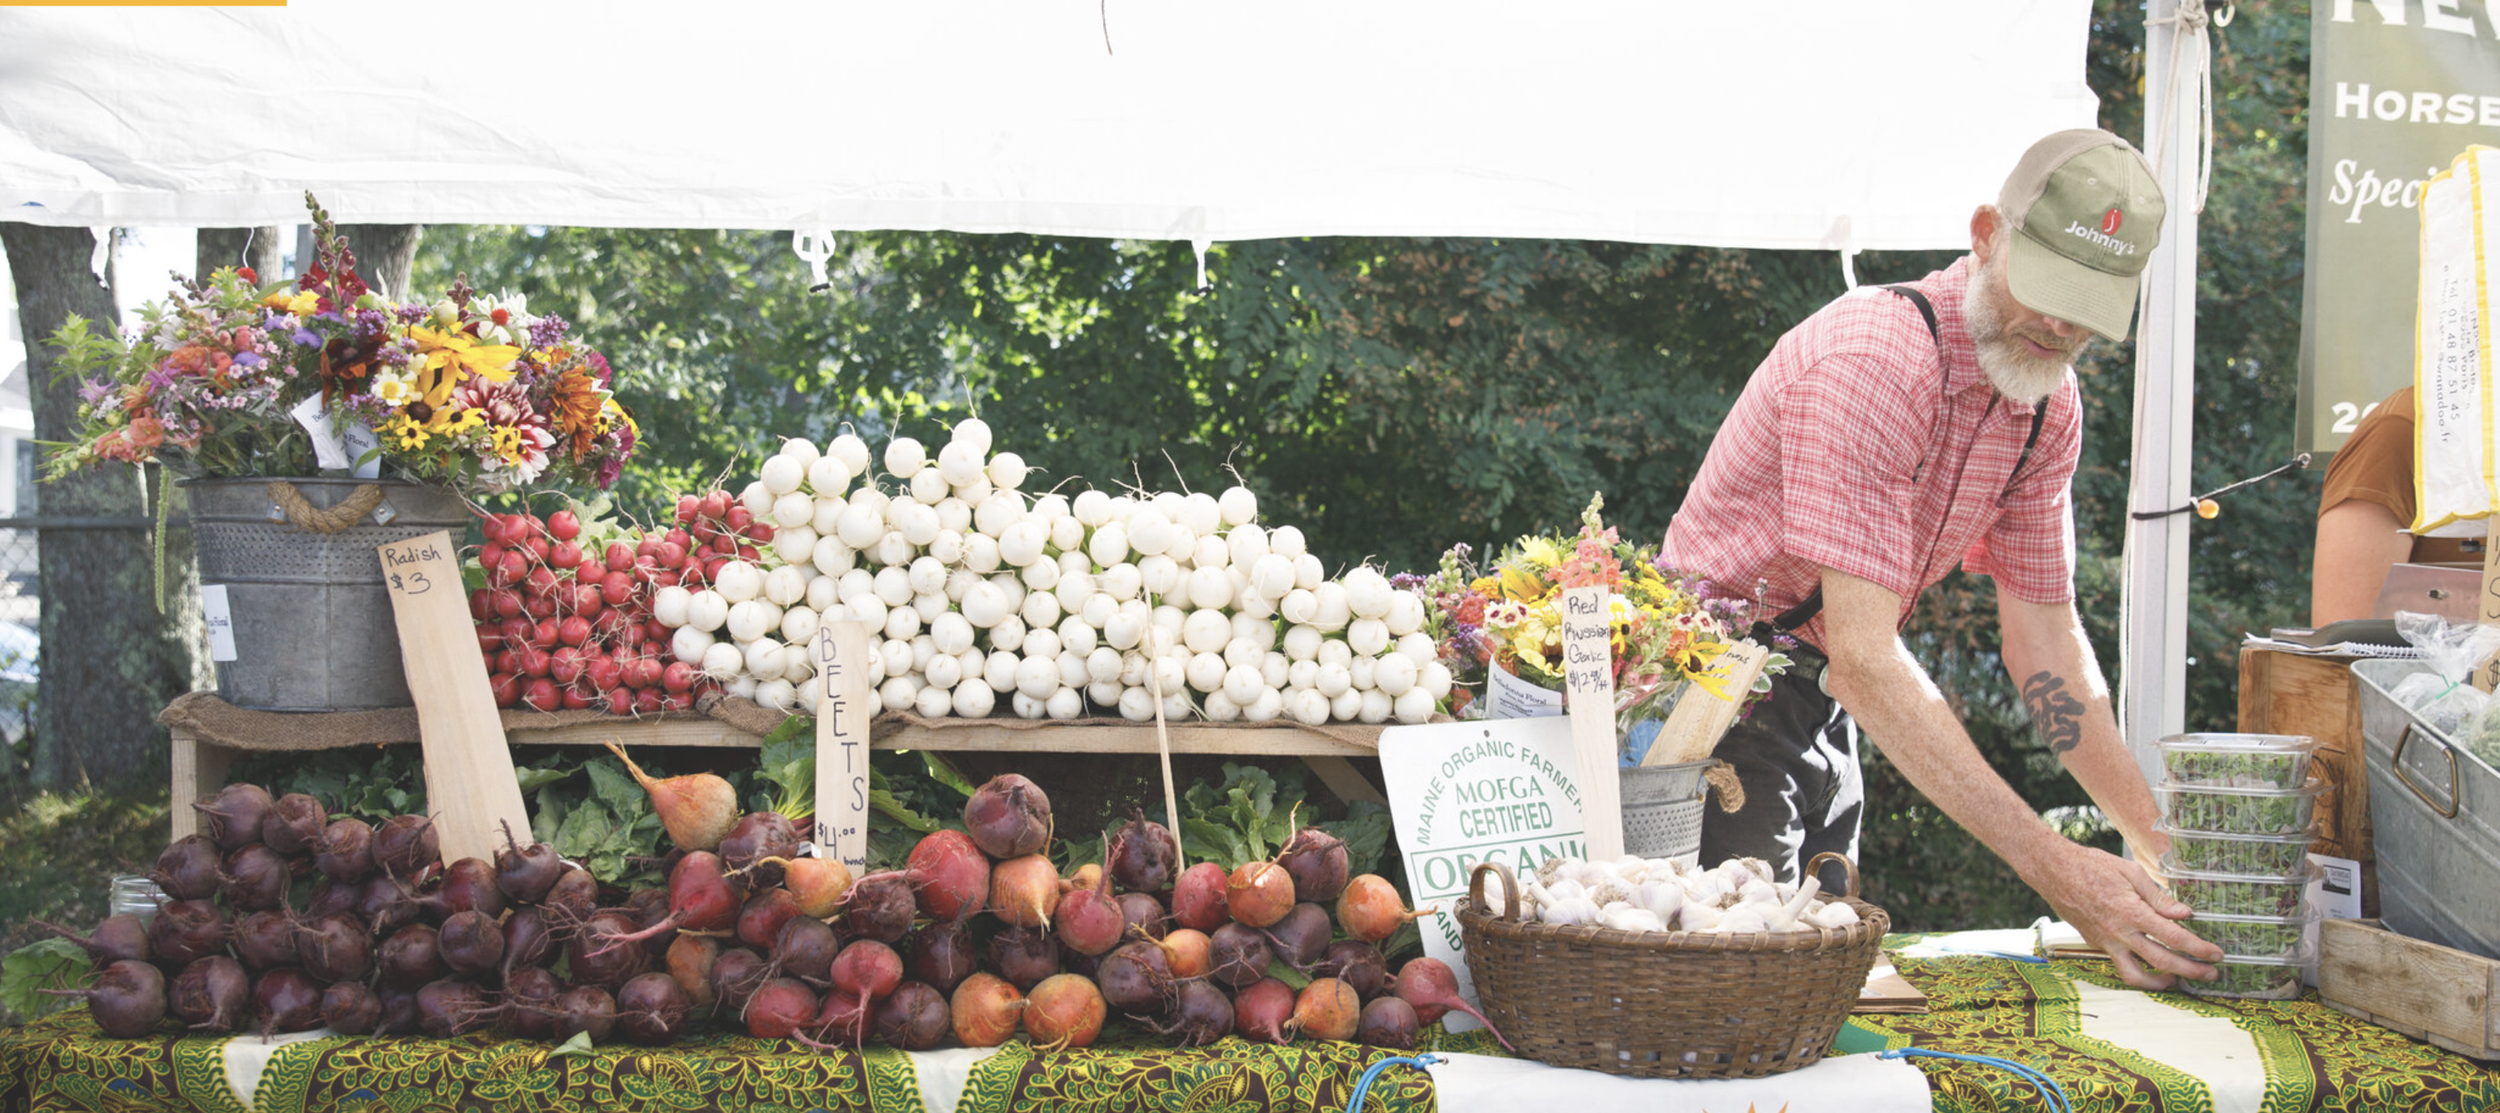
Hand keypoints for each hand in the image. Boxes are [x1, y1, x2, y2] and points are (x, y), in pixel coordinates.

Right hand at [2026, 841, 2220, 989]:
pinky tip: (2150, 965)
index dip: (2198, 948)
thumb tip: (2183, 914)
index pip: (2174, 937)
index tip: (2216, 954)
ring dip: (2161, 983)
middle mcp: (2119, 932)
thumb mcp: (2130, 872)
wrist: (2053, 871)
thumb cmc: (2091, 865)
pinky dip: (2139, 971)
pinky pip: (2120, 965)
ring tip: (2178, 980)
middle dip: (2191, 971)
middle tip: (2210, 974)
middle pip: (2162, 961)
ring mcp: (2106, 942)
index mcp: (2132, 911)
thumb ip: (2158, 896)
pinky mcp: (2096, 944)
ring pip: (2136, 975)